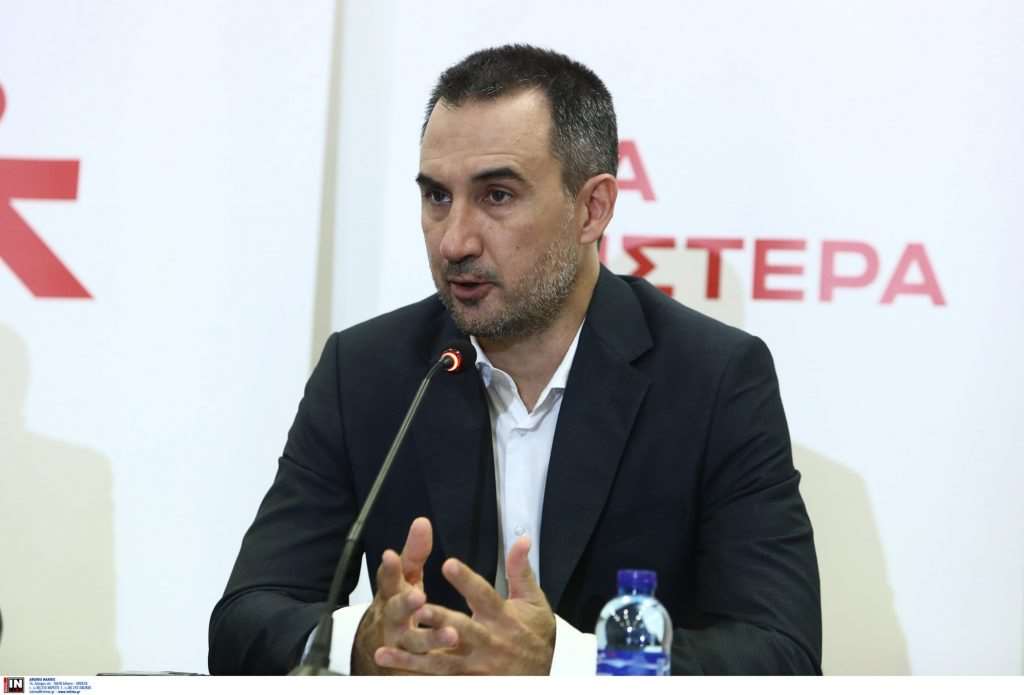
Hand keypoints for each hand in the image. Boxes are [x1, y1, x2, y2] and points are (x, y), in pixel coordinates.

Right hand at [351, 517, 456, 673]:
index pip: (388, 578)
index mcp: (392, 593)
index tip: (390, 555)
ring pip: (413, 643)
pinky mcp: (411, 665)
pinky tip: (448, 665)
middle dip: (406, 604)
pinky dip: (432, 666)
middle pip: (396, 611)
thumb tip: (422, 522)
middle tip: (419, 596)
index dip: (390, 568)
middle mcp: (392, 618)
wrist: (377, 647)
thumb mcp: (404, 577)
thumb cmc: (398, 604)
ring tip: (451, 633)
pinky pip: (422, 666)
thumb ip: (414, 553)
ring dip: (430, 639)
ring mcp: (400, 644)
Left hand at [374, 536, 555, 674]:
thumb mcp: (534, 601)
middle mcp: (487, 641)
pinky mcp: (467, 681)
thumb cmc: (536, 636)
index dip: (467, 580)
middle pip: (460, 629)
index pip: (484, 594)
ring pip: (440, 662)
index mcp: (502, 616)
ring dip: (412, 657)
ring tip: (385, 649)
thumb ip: (521, 570)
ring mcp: (475, 665)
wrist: (541, 678)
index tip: (449, 564)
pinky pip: (438, 681)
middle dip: (438, 620)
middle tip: (417, 608)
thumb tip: (522, 538)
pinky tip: (393, 673)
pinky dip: (416, 676)